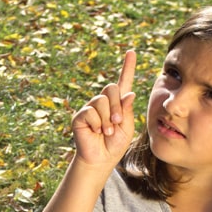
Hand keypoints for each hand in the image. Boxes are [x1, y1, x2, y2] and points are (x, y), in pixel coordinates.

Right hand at [70, 50, 136, 168]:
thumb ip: (127, 110)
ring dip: (107, 119)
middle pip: (111, 88)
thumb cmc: (115, 144)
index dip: (128, 67)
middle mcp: (103, 102)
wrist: (101, 158)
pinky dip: (96, 123)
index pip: (123, 81)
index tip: (132, 52)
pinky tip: (96, 132)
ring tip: (107, 131)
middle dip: (117, 107)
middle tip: (117, 123)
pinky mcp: (80, 116)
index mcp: (118, 103)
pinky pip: (90, 111)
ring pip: (101, 101)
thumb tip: (129, 93)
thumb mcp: (127, 127)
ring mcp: (90, 108)